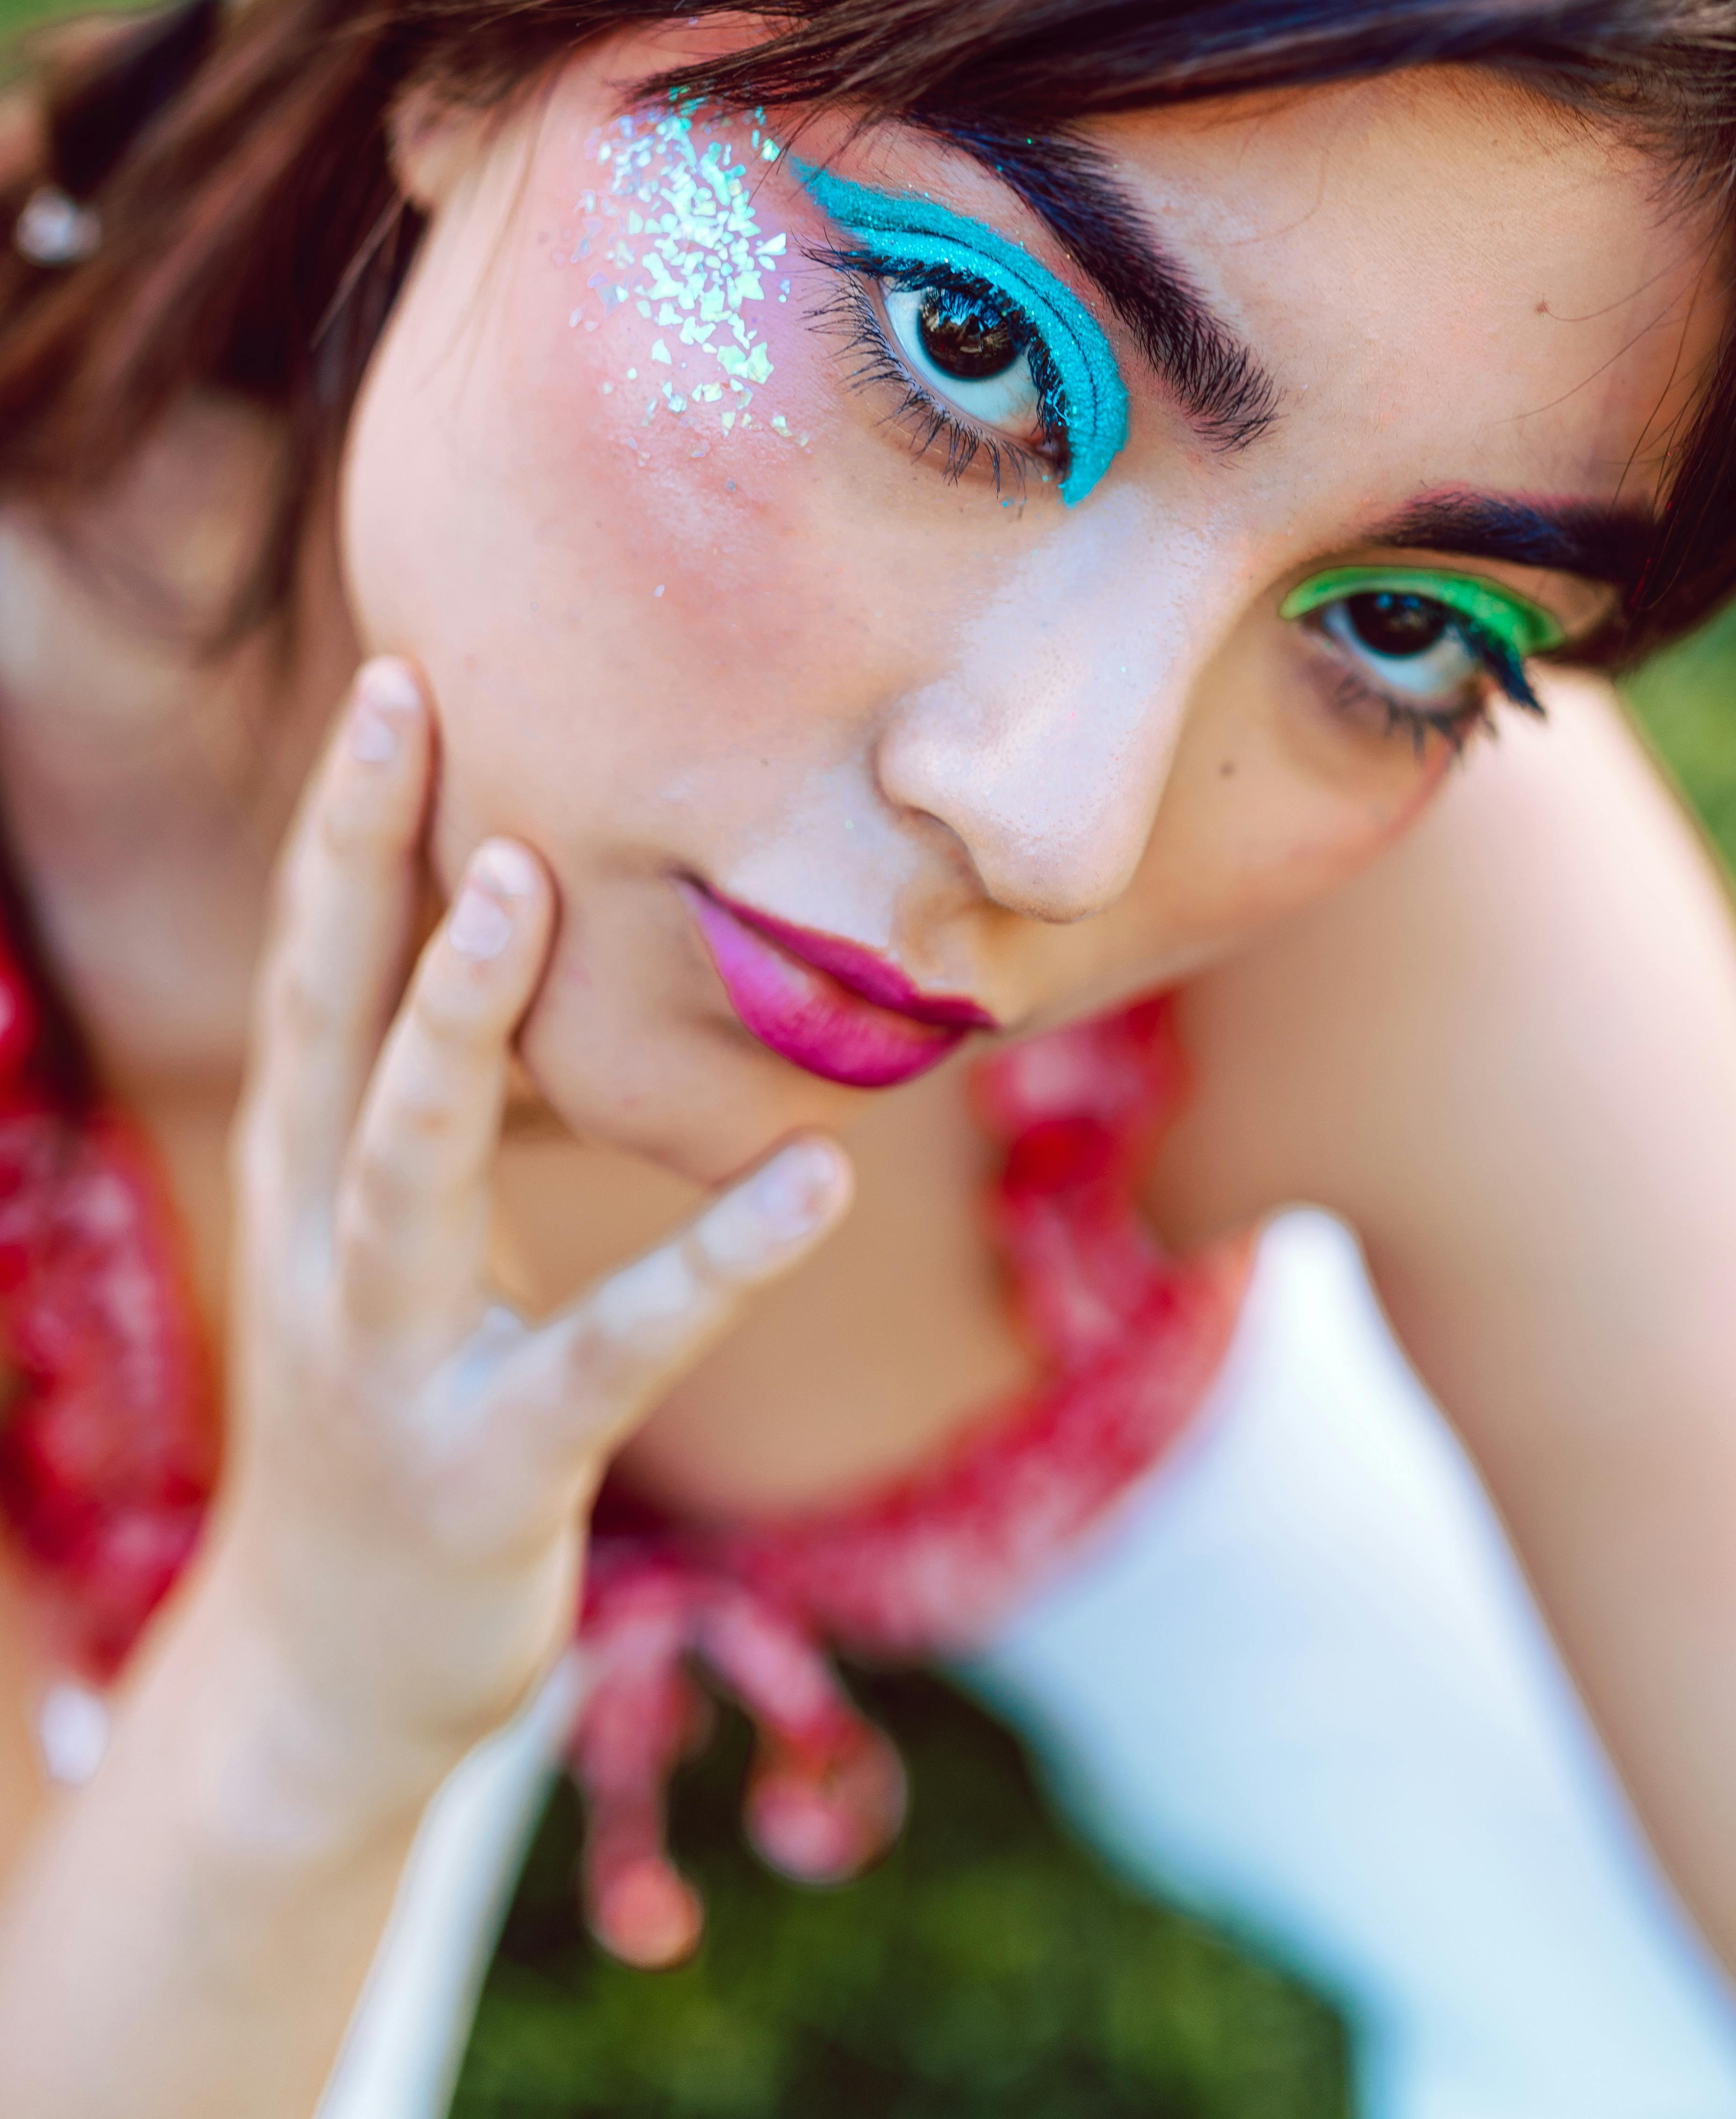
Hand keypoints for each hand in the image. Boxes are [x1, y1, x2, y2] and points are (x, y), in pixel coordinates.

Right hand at [199, 657, 849, 1814]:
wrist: (329, 1674)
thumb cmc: (390, 1397)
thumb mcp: (388, 1231)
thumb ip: (443, 1092)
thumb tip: (537, 920)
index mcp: (309, 1166)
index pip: (317, 963)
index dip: (343, 820)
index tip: (396, 670)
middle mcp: (324, 1239)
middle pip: (327, 1019)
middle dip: (359, 859)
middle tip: (407, 700)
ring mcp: (393, 1357)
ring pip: (407, 1163)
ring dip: (458, 1019)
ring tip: (529, 880)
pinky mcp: (493, 1462)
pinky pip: (618, 1344)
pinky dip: (716, 1258)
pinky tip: (818, 1173)